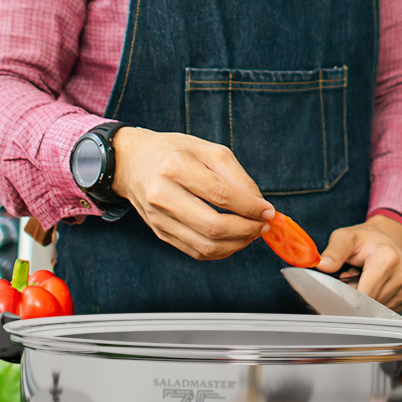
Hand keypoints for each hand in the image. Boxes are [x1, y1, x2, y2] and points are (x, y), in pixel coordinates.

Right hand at [109, 126, 273, 259]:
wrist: (131, 162)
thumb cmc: (173, 152)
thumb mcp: (207, 150)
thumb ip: (236, 176)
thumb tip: (259, 205)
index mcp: (175, 167)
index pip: (221, 195)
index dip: (250, 207)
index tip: (269, 211)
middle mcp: (163, 195)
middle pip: (213, 227)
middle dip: (247, 230)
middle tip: (264, 225)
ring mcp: (159, 218)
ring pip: (205, 246)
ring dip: (237, 244)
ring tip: (252, 233)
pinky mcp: (160, 233)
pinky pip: (196, 252)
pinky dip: (221, 250)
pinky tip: (234, 239)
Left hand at [317, 215, 401, 310]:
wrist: (393, 235)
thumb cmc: (368, 238)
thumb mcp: (346, 237)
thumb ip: (333, 251)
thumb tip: (322, 266)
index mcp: (387, 259)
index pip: (363, 296)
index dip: (347, 298)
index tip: (339, 293)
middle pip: (370, 304)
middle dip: (357, 297)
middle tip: (353, 279)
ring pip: (378, 309)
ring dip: (368, 300)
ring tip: (366, 280)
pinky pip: (388, 309)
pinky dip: (378, 301)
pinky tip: (377, 285)